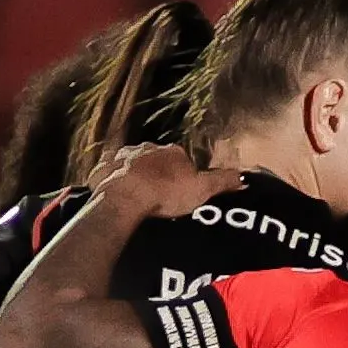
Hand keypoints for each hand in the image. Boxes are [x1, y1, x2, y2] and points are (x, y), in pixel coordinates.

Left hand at [96, 144, 243, 217]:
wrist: (126, 199)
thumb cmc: (165, 194)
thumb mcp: (202, 189)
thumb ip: (223, 181)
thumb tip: (244, 177)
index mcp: (173, 151)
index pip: (182, 158)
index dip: (183, 173)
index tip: (182, 189)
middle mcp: (147, 148)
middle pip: (156, 158)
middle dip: (157, 170)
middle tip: (160, 193)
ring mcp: (123, 157)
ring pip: (131, 163)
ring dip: (134, 173)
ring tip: (138, 194)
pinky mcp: (103, 169)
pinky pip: (108, 172)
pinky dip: (111, 180)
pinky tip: (115, 192)